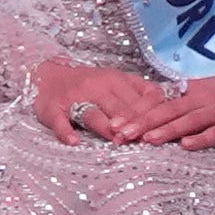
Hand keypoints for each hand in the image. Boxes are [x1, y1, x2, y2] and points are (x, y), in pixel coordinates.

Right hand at [33, 59, 166, 148]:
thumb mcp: (117, 82)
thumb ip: (140, 94)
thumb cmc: (88, 83)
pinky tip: (73, 141)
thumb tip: (169, 114)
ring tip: (116, 139)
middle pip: (120, 108)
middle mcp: (97, 86)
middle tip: (142, 141)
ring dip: (106, 126)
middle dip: (133, 125)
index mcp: (116, 80)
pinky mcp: (53, 109)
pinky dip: (65, 132)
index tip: (161, 132)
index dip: (152, 114)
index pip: (141, 97)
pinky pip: (60, 121)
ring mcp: (74, 98)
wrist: (46, 73)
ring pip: (93, 113)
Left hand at [118, 68, 214, 150]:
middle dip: (143, 123)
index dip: (135, 113)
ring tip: (146, 140)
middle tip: (120, 134)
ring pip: (187, 121)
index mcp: (186, 93)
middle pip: (166, 111)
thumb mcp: (196, 92)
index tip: (114, 123)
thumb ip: (173, 102)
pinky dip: (201, 139)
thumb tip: (143, 112)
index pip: (156, 102)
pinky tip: (186, 146)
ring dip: (167, 130)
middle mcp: (198, 101)